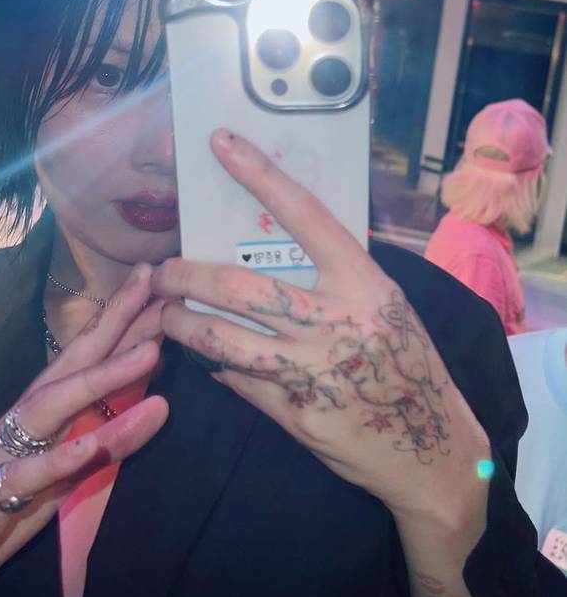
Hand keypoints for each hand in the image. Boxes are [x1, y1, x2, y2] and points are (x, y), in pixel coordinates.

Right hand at [0, 264, 168, 596]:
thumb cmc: (1, 512)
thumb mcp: (65, 477)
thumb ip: (107, 442)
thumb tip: (158, 404)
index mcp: (41, 415)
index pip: (85, 358)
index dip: (120, 319)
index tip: (157, 281)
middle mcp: (21, 423)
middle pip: (72, 364)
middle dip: (115, 321)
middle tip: (154, 283)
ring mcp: (0, 456)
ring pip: (52, 406)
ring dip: (102, 377)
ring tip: (149, 354)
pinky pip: (23, 477)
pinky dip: (59, 459)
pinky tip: (92, 443)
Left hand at [153, 131, 489, 520]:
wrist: (434, 452)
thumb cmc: (410, 365)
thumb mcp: (387, 307)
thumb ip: (338, 280)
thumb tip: (272, 253)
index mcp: (364, 283)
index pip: (305, 215)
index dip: (260, 176)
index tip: (221, 144)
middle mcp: (337, 321)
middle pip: (238, 287)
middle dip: (186, 276)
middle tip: (163, 273)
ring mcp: (313, 371)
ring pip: (222, 339)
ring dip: (182, 325)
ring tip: (164, 317)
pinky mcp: (296, 414)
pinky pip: (238, 381)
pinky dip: (215, 366)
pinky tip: (205, 359)